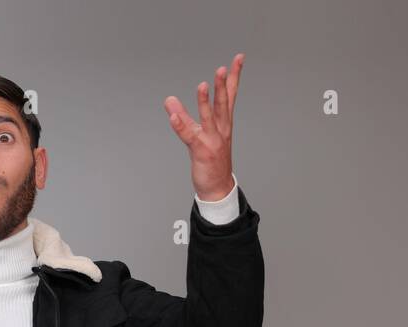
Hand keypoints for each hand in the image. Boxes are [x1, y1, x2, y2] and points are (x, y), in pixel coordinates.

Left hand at [163, 53, 243, 200]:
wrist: (217, 187)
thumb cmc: (211, 160)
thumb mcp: (197, 134)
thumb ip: (183, 116)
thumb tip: (169, 100)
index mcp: (223, 123)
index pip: (230, 95)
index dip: (234, 76)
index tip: (238, 58)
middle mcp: (220, 129)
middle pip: (223, 103)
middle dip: (223, 85)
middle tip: (222, 68)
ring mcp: (212, 140)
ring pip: (208, 118)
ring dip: (205, 101)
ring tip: (202, 85)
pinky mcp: (201, 151)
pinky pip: (189, 136)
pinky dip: (181, 125)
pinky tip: (173, 115)